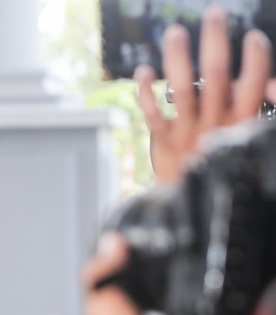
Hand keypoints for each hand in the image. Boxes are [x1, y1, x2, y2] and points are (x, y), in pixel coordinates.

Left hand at [136, 6, 270, 183]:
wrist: (189, 204)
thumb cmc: (216, 167)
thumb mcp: (242, 140)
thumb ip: (248, 110)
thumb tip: (263, 82)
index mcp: (241, 122)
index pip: (254, 84)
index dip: (256, 58)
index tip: (252, 37)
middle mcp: (216, 124)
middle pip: (217, 75)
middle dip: (215, 40)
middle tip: (213, 15)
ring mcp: (188, 132)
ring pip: (182, 87)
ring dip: (178, 56)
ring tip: (176, 33)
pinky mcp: (163, 141)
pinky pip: (152, 111)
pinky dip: (145, 90)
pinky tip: (144, 71)